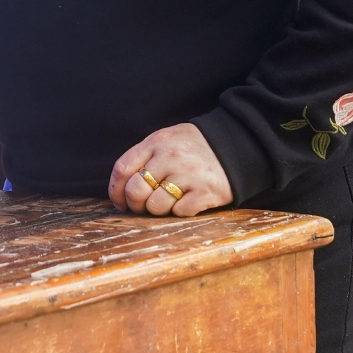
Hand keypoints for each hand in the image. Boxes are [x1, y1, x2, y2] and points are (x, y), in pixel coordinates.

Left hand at [109, 123, 232, 216]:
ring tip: (171, 199)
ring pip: (155, 206)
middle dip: (135, 204)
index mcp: (157, 141)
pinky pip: (179, 213)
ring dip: (159, 209)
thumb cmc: (195, 146)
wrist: (237, 145)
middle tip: (143, 206)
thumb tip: (121, 190)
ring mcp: (189, 175)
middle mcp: (171, 157)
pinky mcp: (205, 193)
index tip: (119, 201)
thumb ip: (145, 156)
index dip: (116, 190)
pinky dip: (181, 211)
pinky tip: (189, 199)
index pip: (123, 168)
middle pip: (136, 190)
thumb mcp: (168, 139)